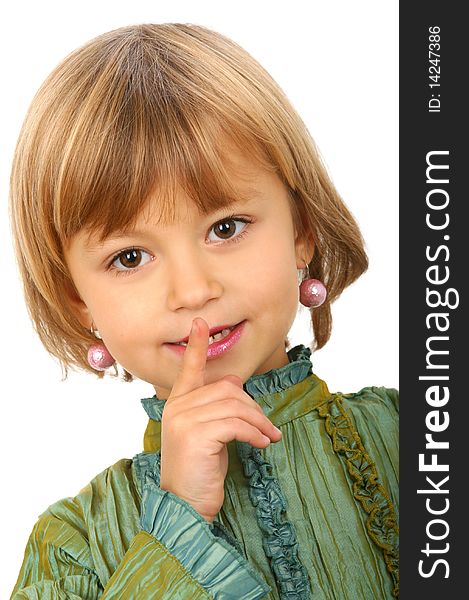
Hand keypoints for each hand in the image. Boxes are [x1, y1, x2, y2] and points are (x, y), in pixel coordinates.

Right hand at [160, 317, 281, 522]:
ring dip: (260, 422)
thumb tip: (235, 383)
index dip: (197, 345)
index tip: (202, 323)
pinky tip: (263, 445)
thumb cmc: (200, 469)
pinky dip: (255, 433)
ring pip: (235, 405)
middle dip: (254, 407)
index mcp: (178, 404)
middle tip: (269, 428)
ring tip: (270, 437)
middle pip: (227, 389)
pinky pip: (236, 424)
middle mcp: (177, 407)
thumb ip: (216, 407)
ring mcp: (184, 419)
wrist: (186, 504)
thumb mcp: (207, 433)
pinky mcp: (196, 434)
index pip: (189, 368)